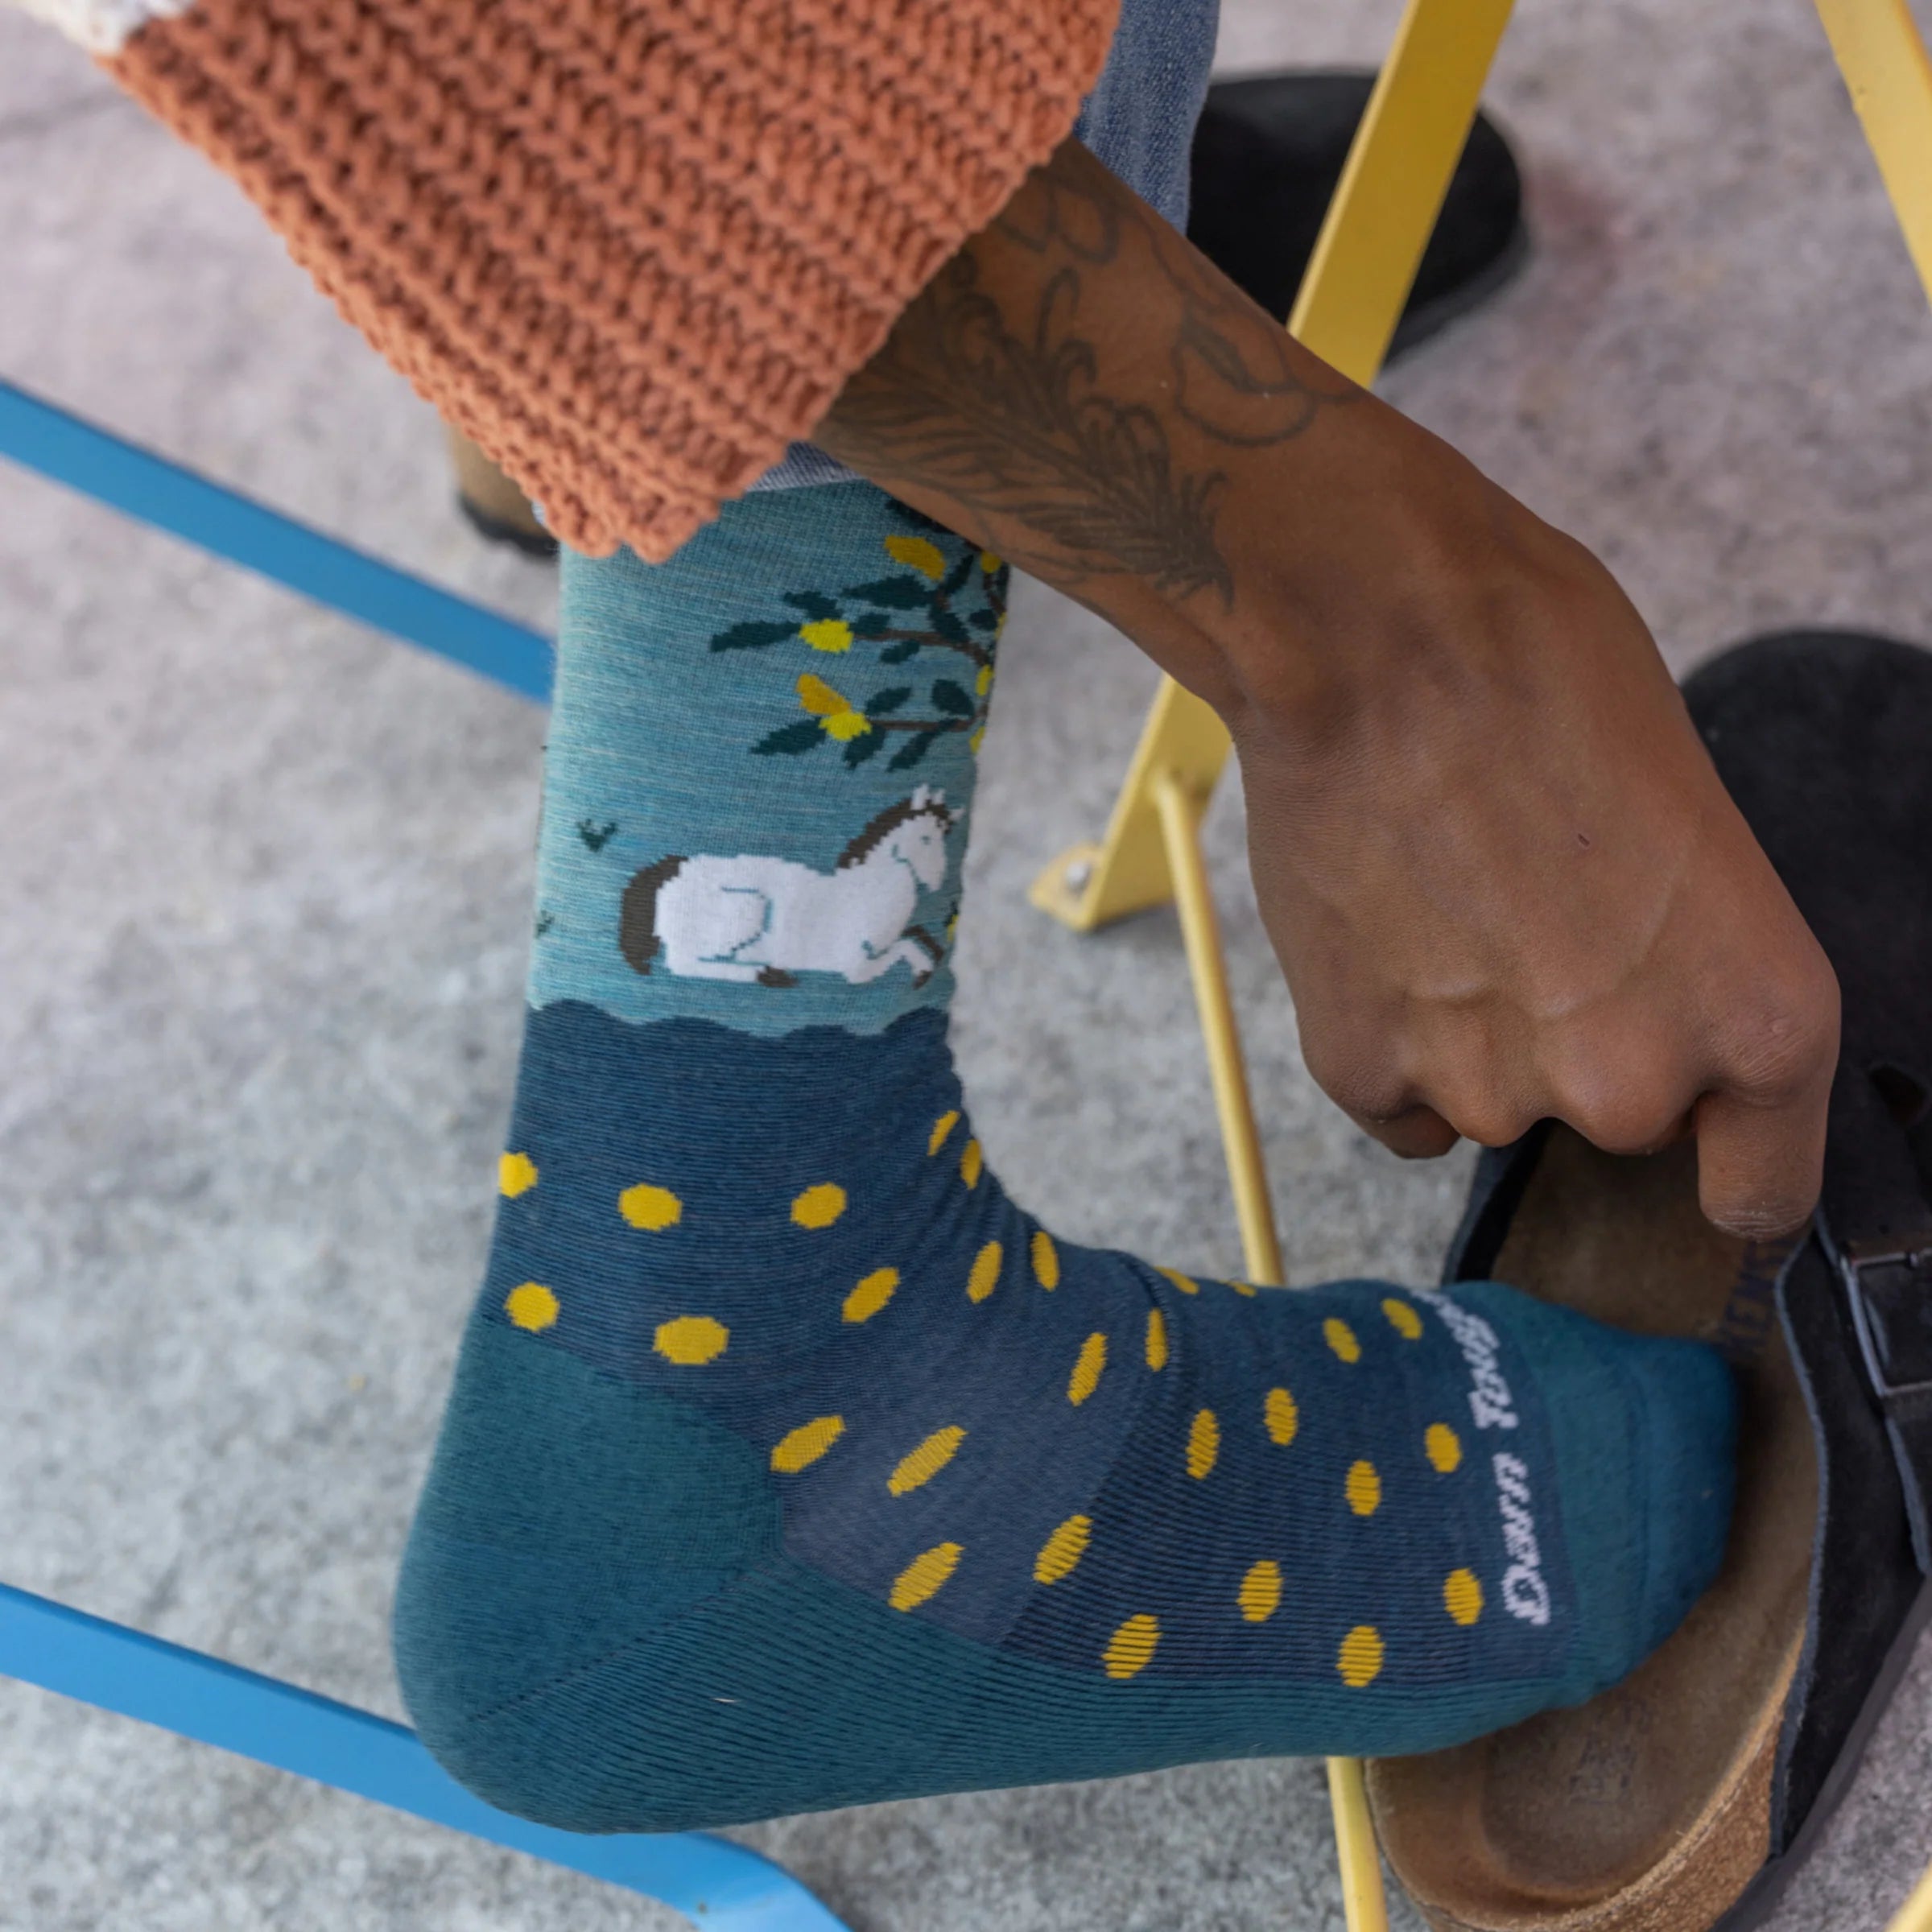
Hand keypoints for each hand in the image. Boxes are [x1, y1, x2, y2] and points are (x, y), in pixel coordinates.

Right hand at [1225, 423, 1839, 1237]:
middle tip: (1537, 919)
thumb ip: (1689, 961)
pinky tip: (1386, 935)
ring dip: (1475, 1035)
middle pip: (1618, 1121)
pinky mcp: (1361, 1071)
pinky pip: (1396, 1103)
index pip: (1761, 1195)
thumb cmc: (1551, 679)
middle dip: (1585, 1044)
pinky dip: (1389, 1038)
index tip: (1698, 1143)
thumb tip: (1645, 1003)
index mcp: (1760, 1019)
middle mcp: (1632, 1083)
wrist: (1379, 636)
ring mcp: (1486, 1089)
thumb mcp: (1698, 824)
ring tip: (1443, 899)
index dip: (1724, 1158)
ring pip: (1494, 1105)